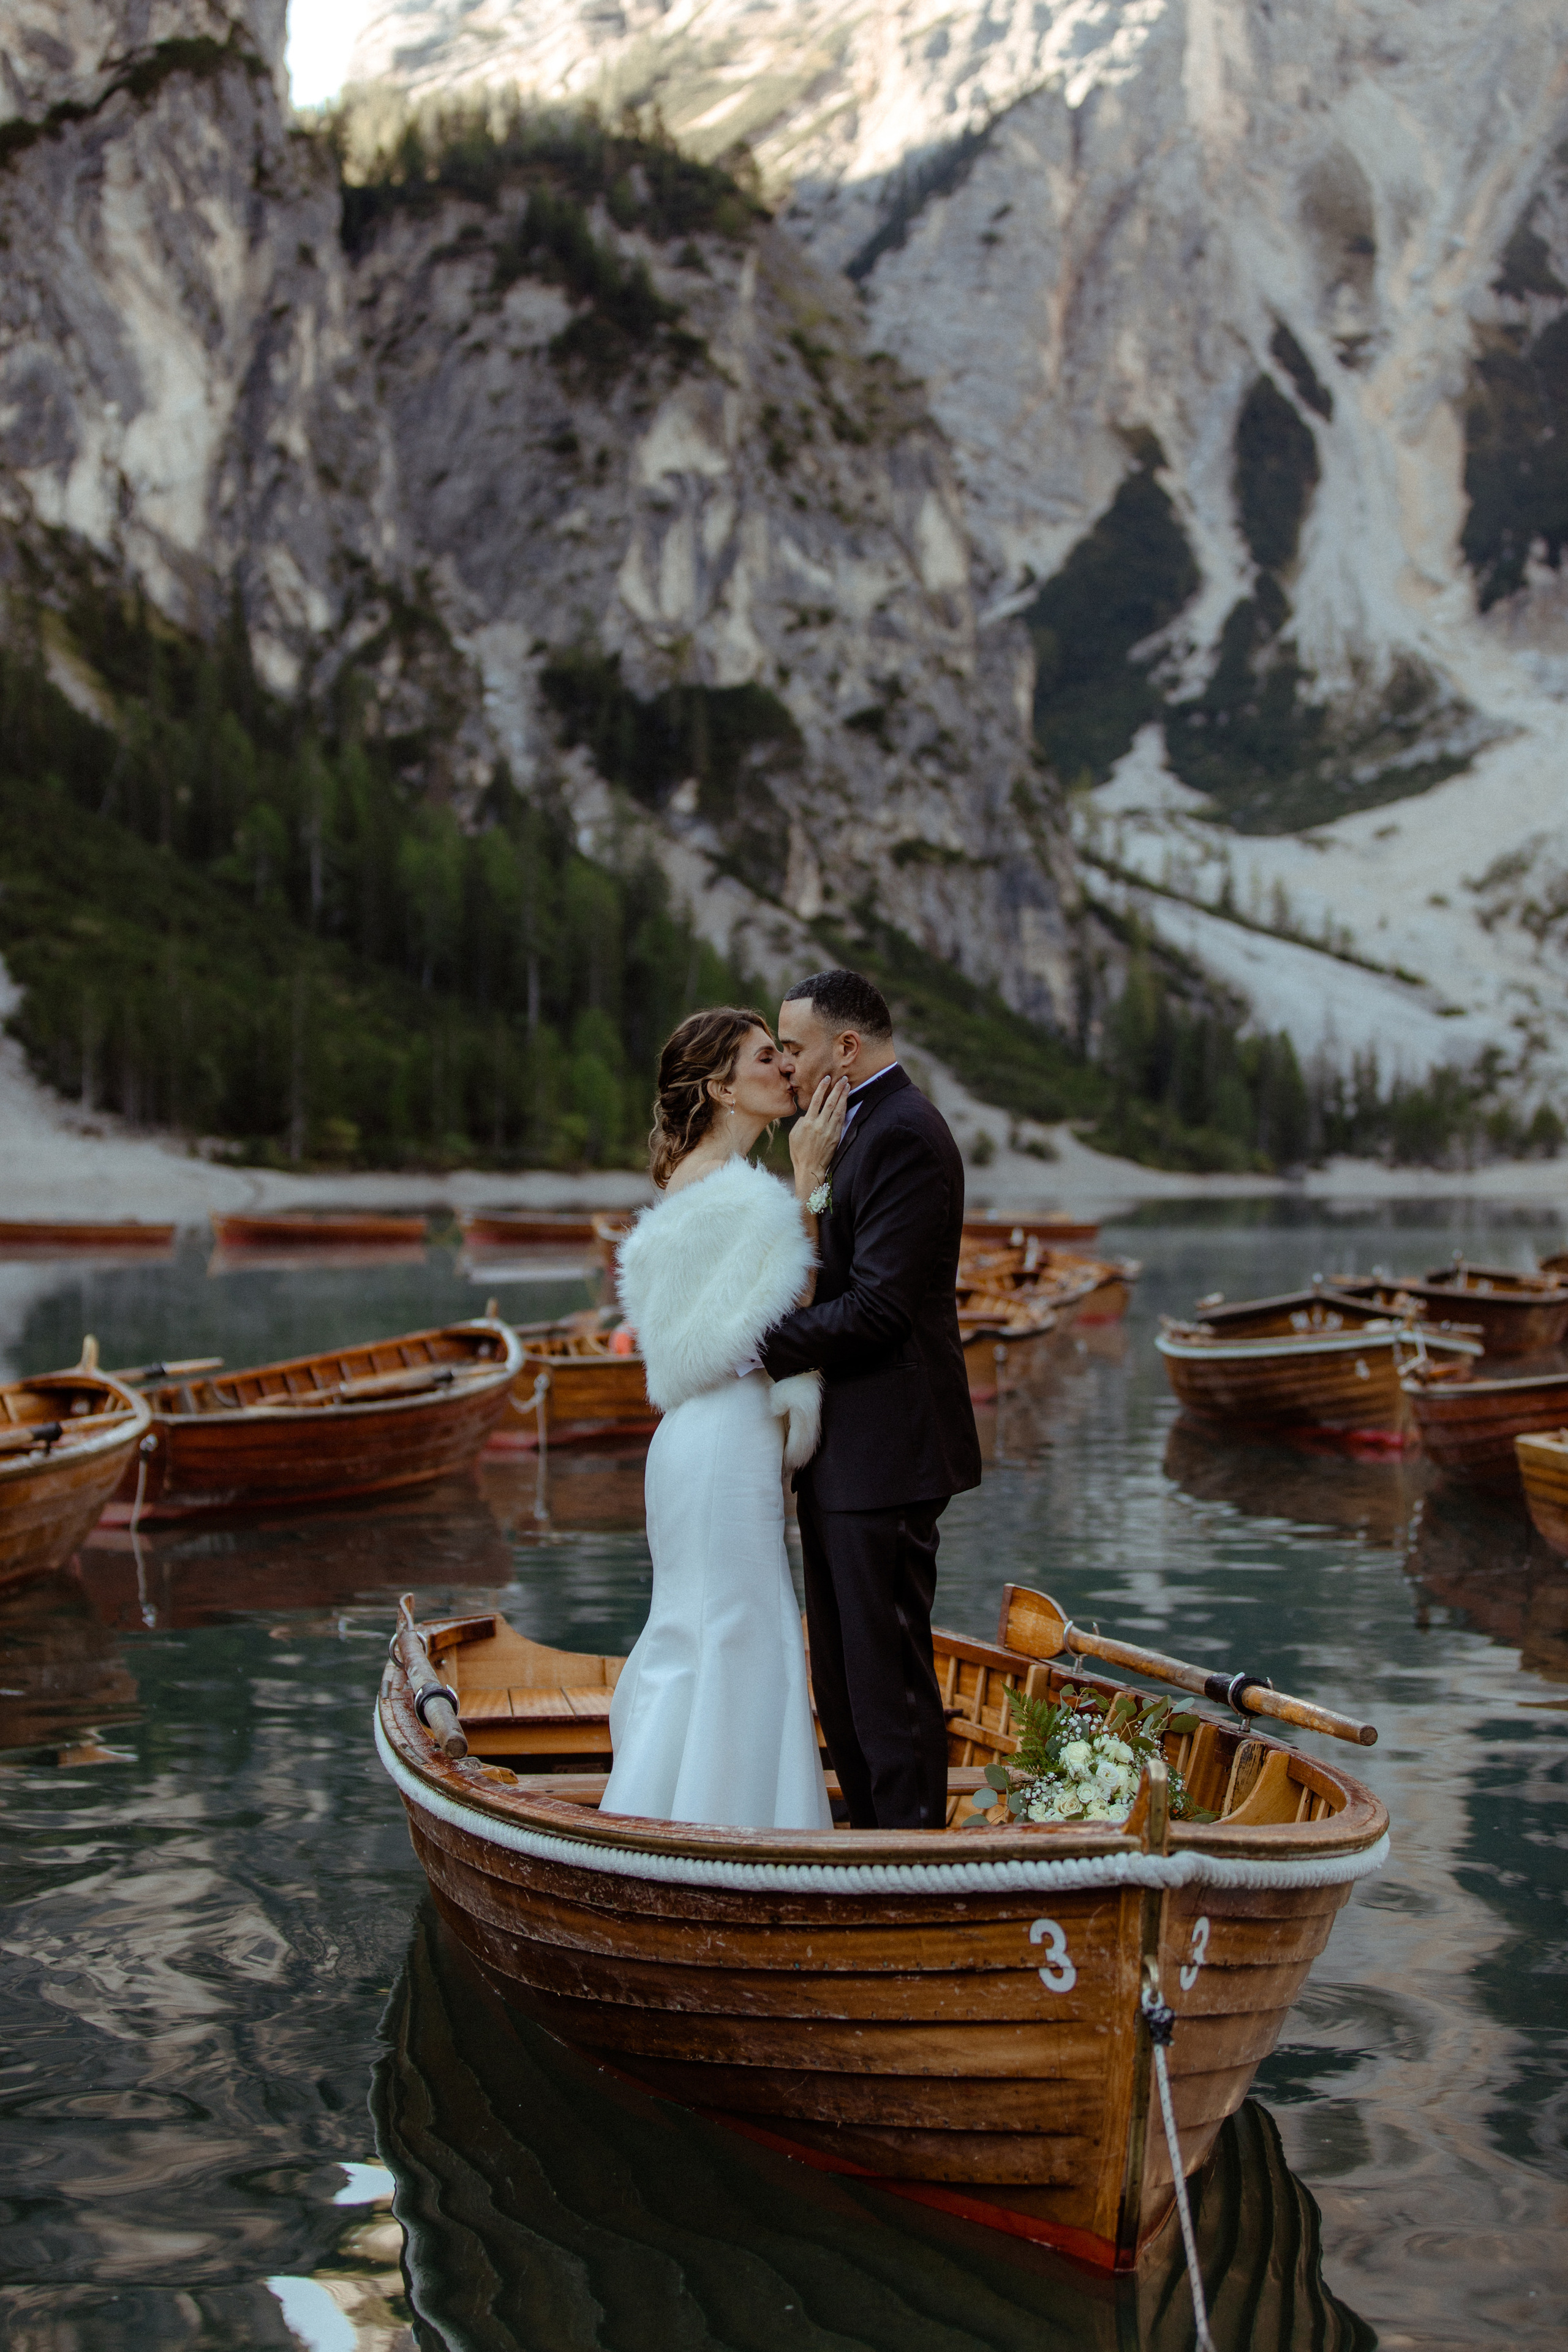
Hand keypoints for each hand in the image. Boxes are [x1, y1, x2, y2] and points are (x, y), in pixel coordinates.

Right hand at [790, 1075, 848, 1199]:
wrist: (810, 1168)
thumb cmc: (799, 1152)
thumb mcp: (794, 1135)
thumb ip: (802, 1122)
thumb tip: (808, 1115)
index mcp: (808, 1123)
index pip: (816, 1101)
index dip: (822, 1088)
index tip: (826, 1078)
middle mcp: (820, 1125)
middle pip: (830, 1102)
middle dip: (837, 1089)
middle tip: (843, 1078)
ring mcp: (829, 1131)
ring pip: (838, 1110)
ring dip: (843, 1097)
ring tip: (847, 1086)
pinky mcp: (836, 1137)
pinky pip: (841, 1120)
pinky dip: (844, 1109)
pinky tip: (846, 1101)